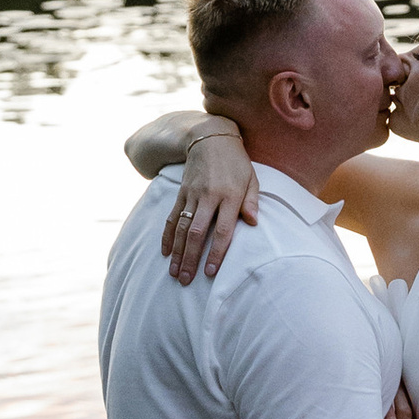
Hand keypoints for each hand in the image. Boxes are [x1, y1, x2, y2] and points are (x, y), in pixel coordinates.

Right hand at [163, 124, 257, 282]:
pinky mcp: (181, 192)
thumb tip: (253, 223)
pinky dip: (167, 236)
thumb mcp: (251, 179)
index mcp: (229, 196)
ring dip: (177, 252)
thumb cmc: (236, 162)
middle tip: (186, 280)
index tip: (210, 272)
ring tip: (174, 272)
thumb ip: (251, 201)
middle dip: (190, 259)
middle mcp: (208, 197)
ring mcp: (192, 195)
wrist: (210, 138)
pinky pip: (171, 217)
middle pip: (197, 233)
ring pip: (181, 228)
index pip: (222, 230)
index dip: (216, 253)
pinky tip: (165, 252)